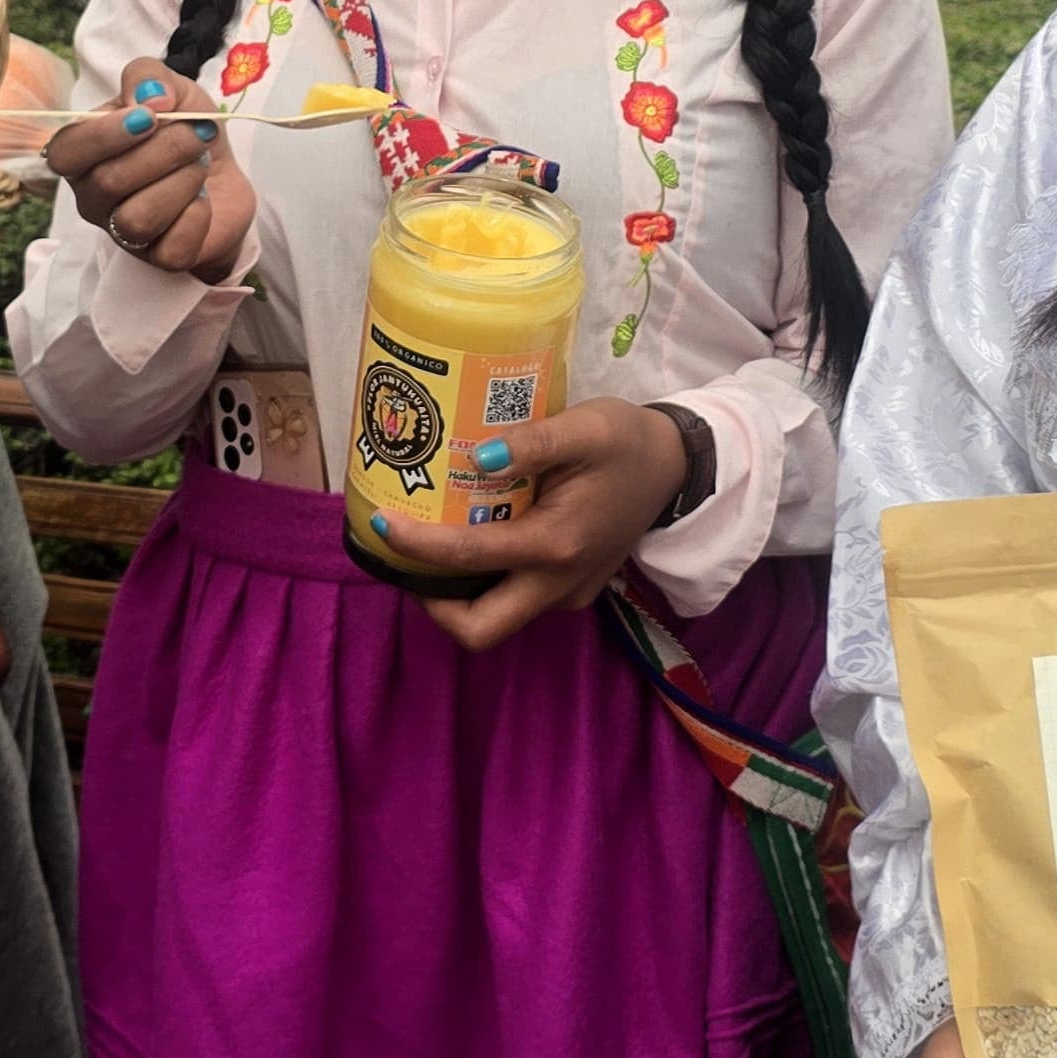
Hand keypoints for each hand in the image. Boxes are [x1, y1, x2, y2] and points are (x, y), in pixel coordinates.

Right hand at [40, 56, 253, 285]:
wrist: (224, 171)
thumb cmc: (183, 127)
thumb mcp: (170, 88)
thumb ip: (148, 78)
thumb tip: (150, 99)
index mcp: (82, 154)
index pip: (65, 152)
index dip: (104, 136)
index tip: (149, 117)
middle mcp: (92, 197)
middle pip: (109, 183)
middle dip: (165, 151)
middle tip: (199, 133)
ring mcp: (121, 233)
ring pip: (137, 219)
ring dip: (182, 182)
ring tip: (200, 164)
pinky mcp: (159, 259)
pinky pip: (171, 247)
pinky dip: (198, 216)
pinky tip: (203, 199)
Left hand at [391, 397, 687, 650]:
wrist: (675, 466)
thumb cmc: (627, 442)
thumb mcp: (584, 427)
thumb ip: (530, 443)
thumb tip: (474, 459)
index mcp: (556, 545)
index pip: (468, 558)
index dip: (415, 546)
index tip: (381, 524)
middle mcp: (559, 583)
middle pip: (479, 629)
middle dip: (432, 604)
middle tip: (405, 558)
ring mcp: (567, 593)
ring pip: (496, 619)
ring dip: (456, 595)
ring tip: (429, 544)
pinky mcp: (570, 590)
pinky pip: (516, 601)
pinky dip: (484, 583)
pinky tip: (471, 539)